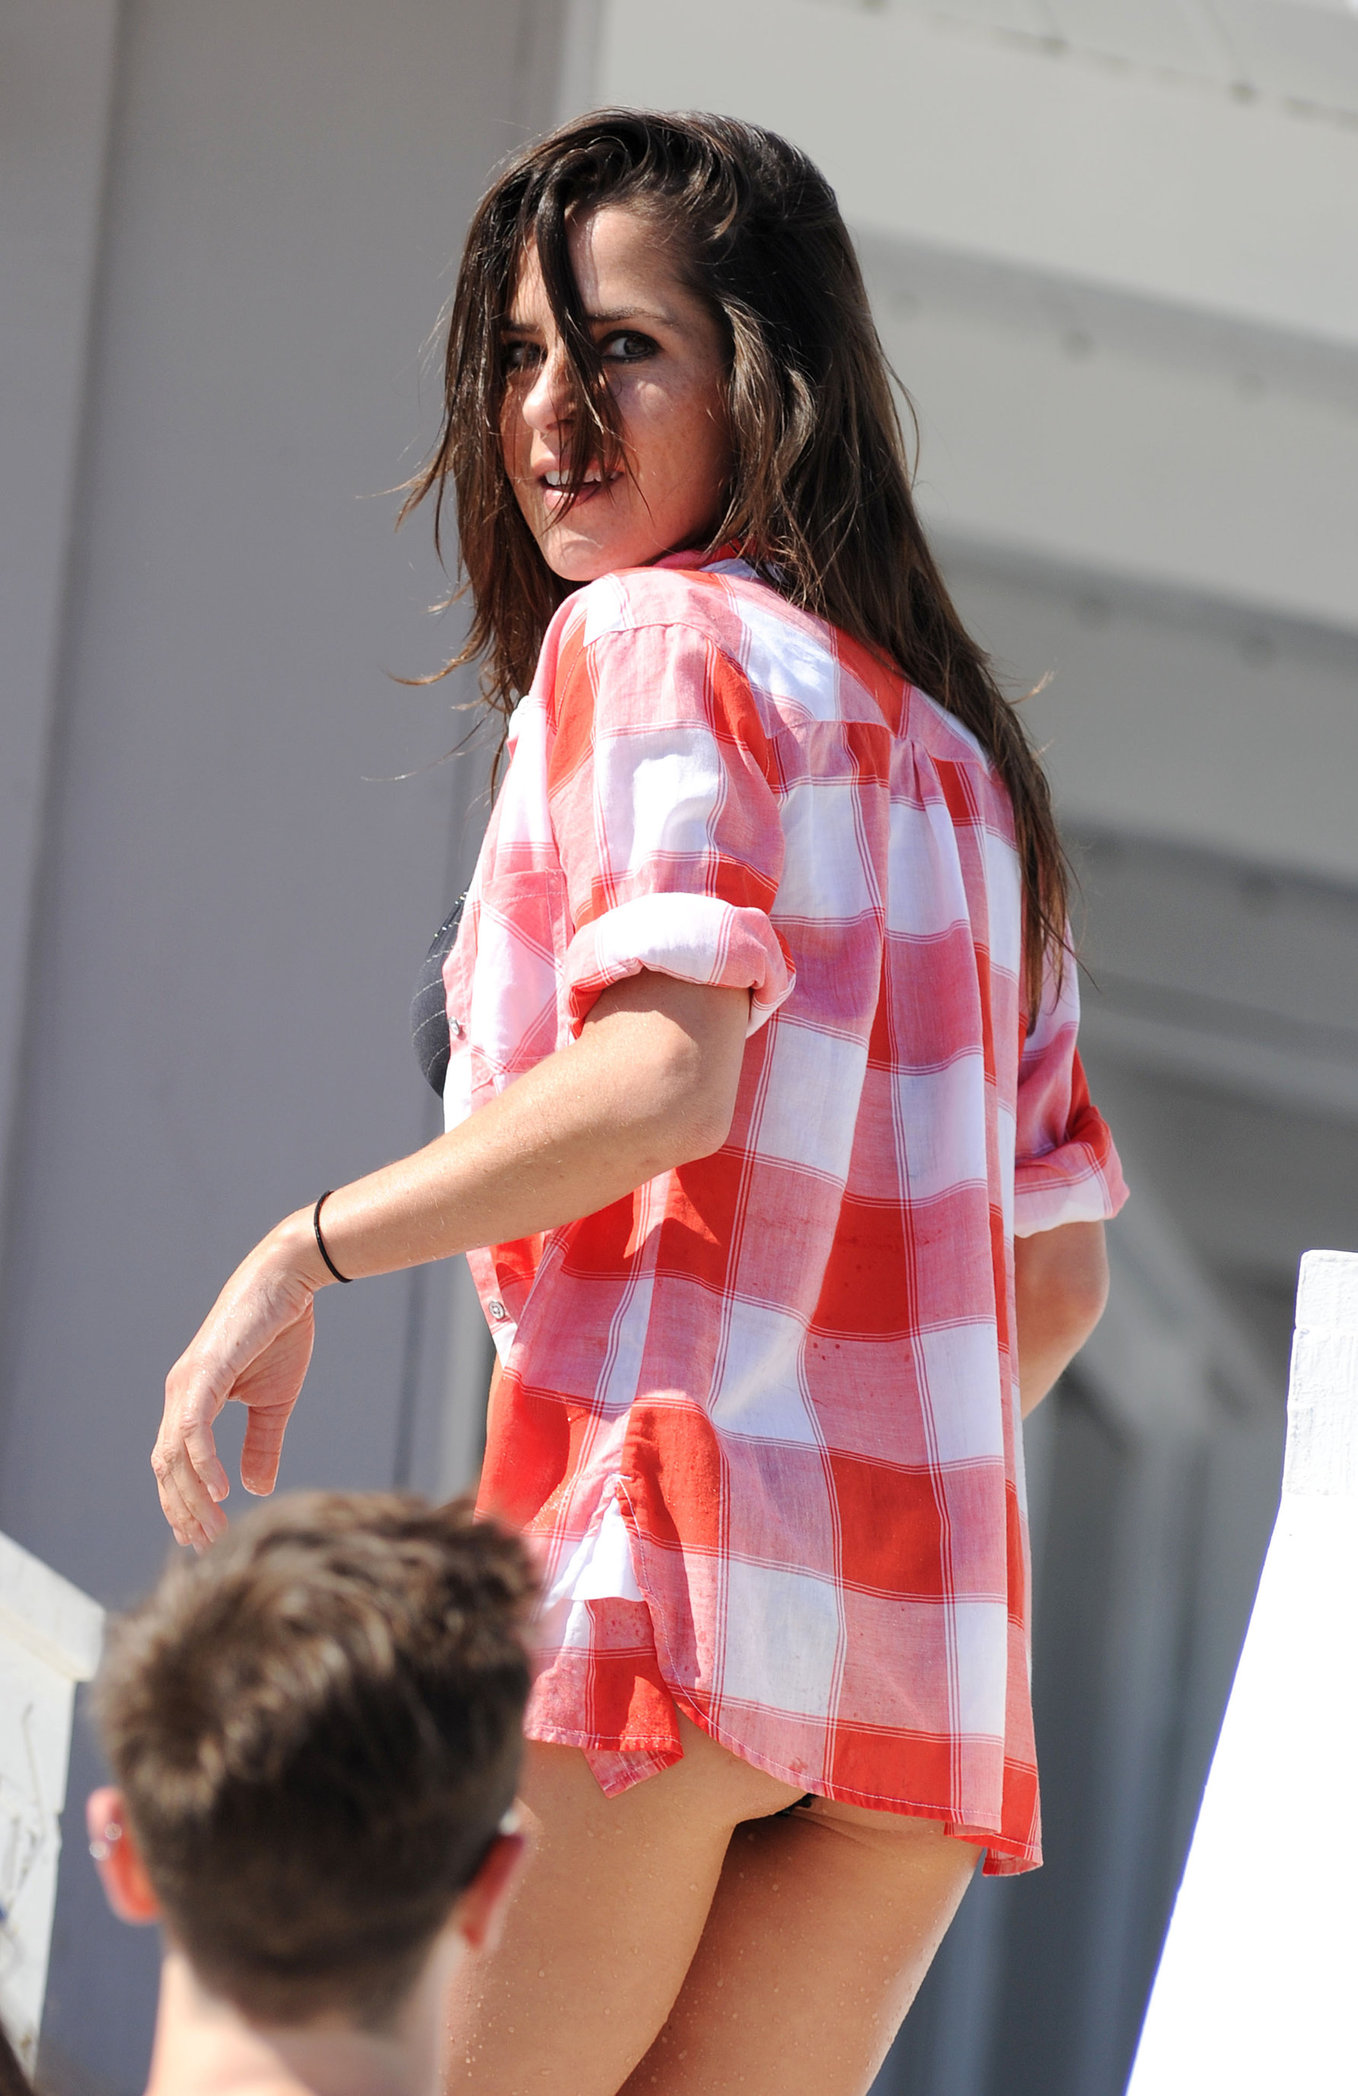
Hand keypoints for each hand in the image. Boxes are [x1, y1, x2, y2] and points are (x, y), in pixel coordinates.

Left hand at [154, 1213, 326, 1549]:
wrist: (289, 1282)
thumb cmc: (279, 1333)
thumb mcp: (273, 1401)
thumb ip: (260, 1444)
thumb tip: (254, 1488)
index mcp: (190, 1400)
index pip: (174, 1464)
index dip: (181, 1503)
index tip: (201, 1538)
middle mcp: (179, 1394)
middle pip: (166, 1467)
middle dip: (182, 1510)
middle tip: (206, 1544)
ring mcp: (187, 1383)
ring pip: (175, 1454)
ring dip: (190, 1497)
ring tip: (212, 1527)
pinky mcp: (204, 1372)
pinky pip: (193, 1428)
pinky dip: (202, 1462)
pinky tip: (218, 1491)